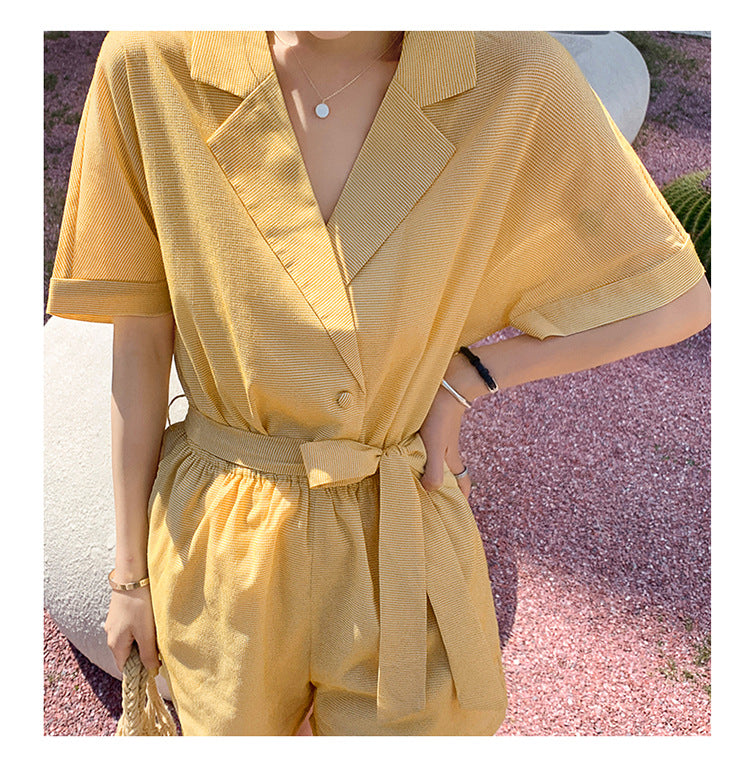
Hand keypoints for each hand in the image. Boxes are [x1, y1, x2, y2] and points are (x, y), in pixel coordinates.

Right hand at [104, 583, 160, 672]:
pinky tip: (150, 622)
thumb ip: (148, 653)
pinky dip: (139, 630)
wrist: (132, 577)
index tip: (154, 667)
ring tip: (156, 633)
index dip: (138, 671)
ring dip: (142, 641)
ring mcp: (114, 623)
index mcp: (115, 644)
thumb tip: (151, 670)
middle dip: (142, 655)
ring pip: (129, 640)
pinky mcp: (119, 613)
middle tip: (159, 648)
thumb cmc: (139, 606)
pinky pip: (129, 628)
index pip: (124, 668)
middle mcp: (111, 635)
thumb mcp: (146, 632)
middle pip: (126, 654)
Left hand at [418, 359, 477, 499]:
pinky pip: (424, 447)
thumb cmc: (440, 416)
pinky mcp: (431, 427)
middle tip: (423, 500)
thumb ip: (433, 470)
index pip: (462, 485)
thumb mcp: (435, 446)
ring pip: (435, 461)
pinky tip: (400, 453)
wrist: (446, 383)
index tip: (453, 513)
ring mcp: (440, 439)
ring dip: (425, 471)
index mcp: (452, 460)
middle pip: (447, 475)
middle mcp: (448, 452)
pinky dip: (415, 454)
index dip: (461, 499)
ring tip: (406, 480)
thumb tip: (429, 490)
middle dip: (439, 488)